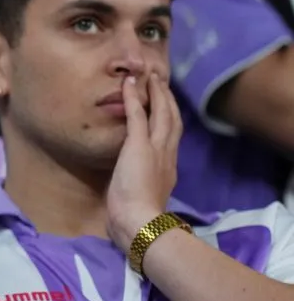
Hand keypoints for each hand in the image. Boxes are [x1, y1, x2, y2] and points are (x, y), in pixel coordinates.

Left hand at [106, 73, 182, 250]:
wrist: (140, 223)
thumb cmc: (138, 219)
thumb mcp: (144, 199)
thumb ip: (143, 189)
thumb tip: (135, 189)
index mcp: (168, 169)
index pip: (172, 138)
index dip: (170, 119)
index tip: (167, 106)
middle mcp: (167, 155)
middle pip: (172, 120)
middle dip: (168, 99)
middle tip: (161, 81)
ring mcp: (155, 149)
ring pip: (161, 113)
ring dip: (156, 93)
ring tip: (150, 77)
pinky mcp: (139, 146)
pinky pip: (137, 116)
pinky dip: (132, 98)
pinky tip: (128, 85)